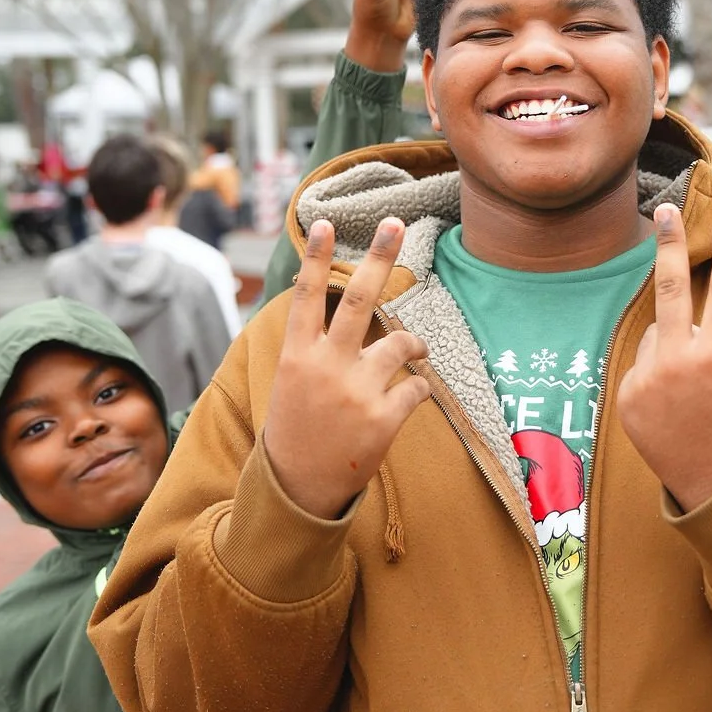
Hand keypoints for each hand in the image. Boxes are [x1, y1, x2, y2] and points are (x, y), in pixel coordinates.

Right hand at [263, 218, 430, 518]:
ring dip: (413, 342)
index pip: (307, 296)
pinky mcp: (382, 420)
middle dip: (379, 258)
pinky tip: (409, 397)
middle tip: (395, 222)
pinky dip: (419, 387)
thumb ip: (315, 345)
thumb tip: (343, 303)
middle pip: (359, 301)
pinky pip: (417, 386)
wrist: (297, 489)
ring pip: (400, 342)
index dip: (317, 258)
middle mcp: (326, 367)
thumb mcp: (292, 381)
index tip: (324, 222)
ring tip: (414, 348)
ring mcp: (356, 393)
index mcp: (297, 356)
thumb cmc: (298, 426)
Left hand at [617, 206, 711, 511]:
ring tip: (692, 392)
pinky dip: (657, 377)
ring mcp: (646, 381)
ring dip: (674, 349)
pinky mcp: (625, 397)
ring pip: (658, 338)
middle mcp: (678, 364)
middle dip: (668, 246)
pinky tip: (674, 408)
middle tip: (662, 212)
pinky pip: (643, 368)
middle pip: (670, 289)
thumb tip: (690, 320)